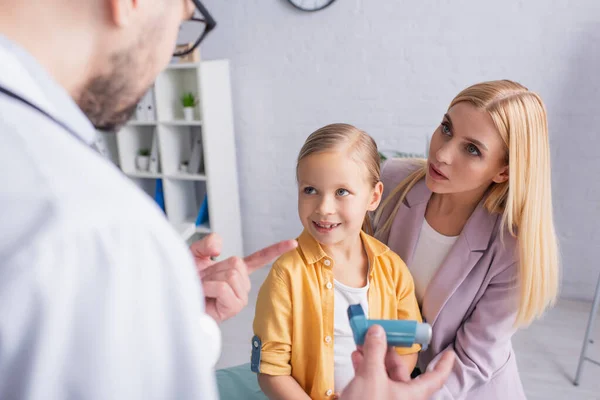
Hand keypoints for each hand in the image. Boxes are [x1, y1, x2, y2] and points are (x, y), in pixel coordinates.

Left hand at [190, 233, 297, 322]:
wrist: (176, 301)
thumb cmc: (185, 283)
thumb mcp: (195, 254)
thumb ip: (208, 243)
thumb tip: (220, 249)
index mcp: (236, 271)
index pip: (259, 258)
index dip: (276, 249)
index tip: (293, 243)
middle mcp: (241, 285)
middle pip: (236, 264)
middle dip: (215, 269)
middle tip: (204, 280)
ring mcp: (240, 298)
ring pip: (231, 274)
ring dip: (211, 278)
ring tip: (203, 288)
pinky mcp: (234, 308)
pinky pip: (224, 287)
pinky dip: (209, 287)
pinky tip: (204, 294)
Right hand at [340, 325, 454, 399]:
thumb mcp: (370, 376)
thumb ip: (375, 351)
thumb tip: (378, 332)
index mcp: (412, 394)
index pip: (435, 378)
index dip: (443, 364)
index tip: (449, 353)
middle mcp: (402, 397)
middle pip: (402, 370)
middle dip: (390, 351)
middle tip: (382, 335)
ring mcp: (387, 398)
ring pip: (385, 374)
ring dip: (374, 357)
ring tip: (364, 343)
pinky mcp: (372, 399)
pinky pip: (372, 380)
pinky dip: (366, 367)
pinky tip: (357, 357)